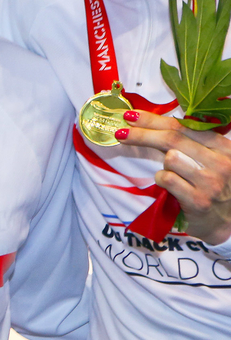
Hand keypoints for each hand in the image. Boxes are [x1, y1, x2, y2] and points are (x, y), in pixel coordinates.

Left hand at [119, 110, 230, 243]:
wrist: (229, 223)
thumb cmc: (215, 186)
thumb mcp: (211, 160)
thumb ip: (189, 143)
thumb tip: (151, 124)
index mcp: (224, 147)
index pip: (183, 127)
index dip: (154, 120)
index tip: (132, 116)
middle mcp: (221, 162)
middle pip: (172, 139)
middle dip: (142, 134)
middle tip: (120, 132)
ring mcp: (211, 182)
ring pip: (170, 158)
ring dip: (164, 165)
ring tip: (175, 176)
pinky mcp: (199, 200)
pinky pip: (167, 179)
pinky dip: (163, 180)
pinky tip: (171, 187)